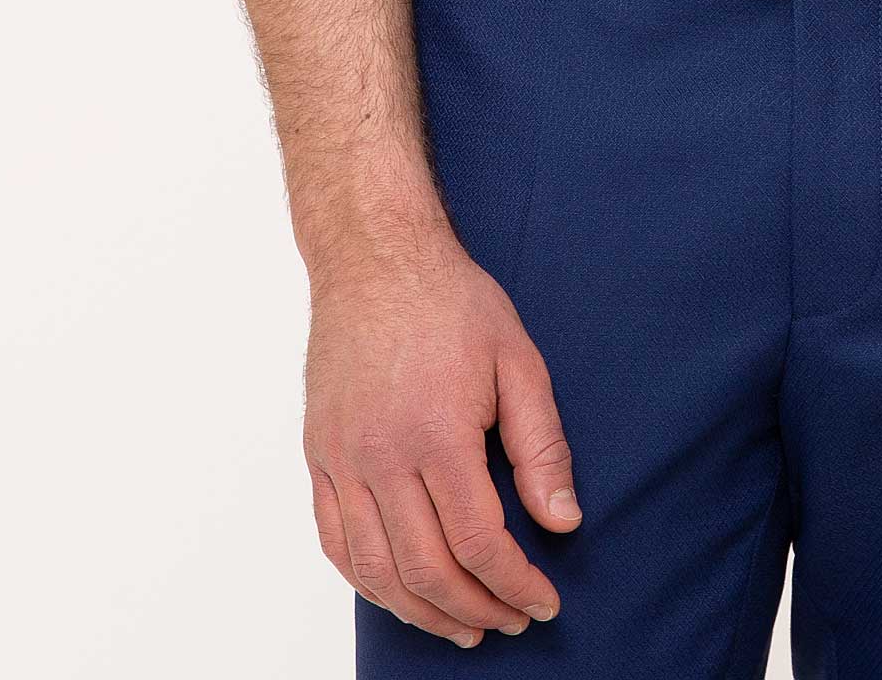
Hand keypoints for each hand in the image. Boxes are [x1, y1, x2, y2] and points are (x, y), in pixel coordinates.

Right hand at [304, 231, 578, 645]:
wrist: (374, 257)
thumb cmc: (450, 302)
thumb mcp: (518, 360)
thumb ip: (541, 446)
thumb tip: (562, 520)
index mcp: (436, 432)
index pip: (477, 541)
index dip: (515, 585)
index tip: (543, 602)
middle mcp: (381, 455)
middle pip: (426, 569)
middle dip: (477, 608)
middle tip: (512, 619)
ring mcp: (342, 458)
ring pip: (375, 570)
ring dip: (422, 612)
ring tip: (463, 624)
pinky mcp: (319, 455)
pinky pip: (334, 541)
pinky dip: (368, 581)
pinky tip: (400, 592)